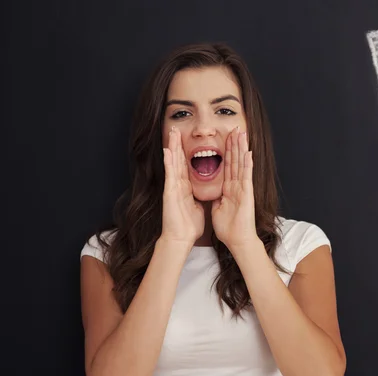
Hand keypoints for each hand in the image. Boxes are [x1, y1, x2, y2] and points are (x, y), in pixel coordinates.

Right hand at [161, 126, 204, 246]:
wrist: (181, 238)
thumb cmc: (189, 225)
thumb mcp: (197, 206)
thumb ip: (198, 197)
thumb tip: (203, 193)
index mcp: (185, 188)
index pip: (186, 166)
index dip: (187, 153)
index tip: (189, 139)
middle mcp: (178, 185)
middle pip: (178, 161)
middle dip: (177, 145)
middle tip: (176, 129)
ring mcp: (173, 188)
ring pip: (173, 163)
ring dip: (172, 148)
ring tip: (171, 133)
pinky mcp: (170, 193)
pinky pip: (170, 174)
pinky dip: (169, 162)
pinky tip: (168, 151)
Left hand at [212, 127, 258, 250]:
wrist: (237, 239)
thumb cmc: (228, 227)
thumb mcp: (218, 207)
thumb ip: (217, 196)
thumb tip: (214, 191)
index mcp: (229, 189)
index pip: (227, 166)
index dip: (226, 152)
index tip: (225, 138)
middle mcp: (237, 186)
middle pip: (235, 161)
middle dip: (235, 145)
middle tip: (236, 128)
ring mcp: (243, 189)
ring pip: (241, 164)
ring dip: (242, 149)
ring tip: (242, 134)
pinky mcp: (247, 194)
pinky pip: (246, 176)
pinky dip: (247, 164)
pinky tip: (248, 152)